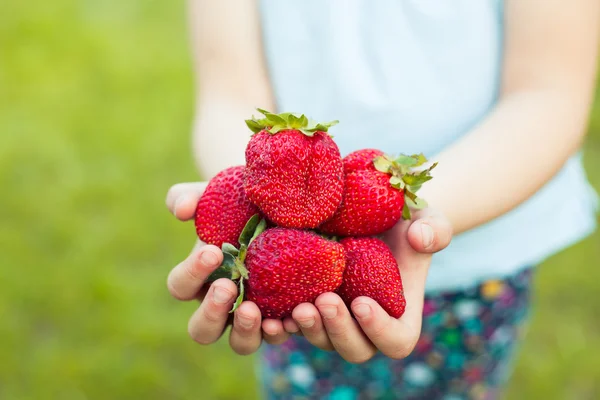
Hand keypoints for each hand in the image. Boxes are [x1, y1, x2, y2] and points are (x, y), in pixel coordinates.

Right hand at [165, 183, 292, 354]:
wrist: (279, 208)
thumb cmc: (237, 202)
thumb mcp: (213, 194)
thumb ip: (189, 197)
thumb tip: (182, 211)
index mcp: (198, 280)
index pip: (181, 286)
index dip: (191, 273)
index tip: (213, 251)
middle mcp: (222, 305)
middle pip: (202, 330)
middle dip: (212, 312)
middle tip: (228, 287)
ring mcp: (251, 316)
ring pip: (240, 344)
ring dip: (245, 332)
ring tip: (256, 312)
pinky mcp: (280, 317)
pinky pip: (278, 336)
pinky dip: (283, 330)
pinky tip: (292, 316)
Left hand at [279, 208, 452, 362]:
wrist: (371, 215)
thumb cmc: (405, 220)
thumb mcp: (426, 217)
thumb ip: (434, 228)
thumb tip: (421, 238)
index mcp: (400, 313)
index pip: (396, 340)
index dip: (380, 330)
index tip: (362, 301)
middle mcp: (367, 324)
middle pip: (355, 349)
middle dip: (339, 330)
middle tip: (324, 300)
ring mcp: (336, 319)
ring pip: (323, 341)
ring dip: (310, 329)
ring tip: (298, 306)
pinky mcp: (311, 305)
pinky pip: (295, 326)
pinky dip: (282, 324)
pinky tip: (269, 310)